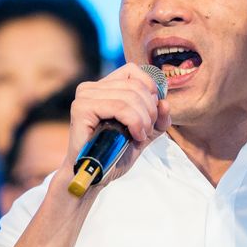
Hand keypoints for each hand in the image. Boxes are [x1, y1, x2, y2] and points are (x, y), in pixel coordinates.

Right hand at [58, 64, 170, 193]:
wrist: (95, 176)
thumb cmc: (114, 154)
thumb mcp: (143, 133)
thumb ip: (157, 118)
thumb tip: (164, 103)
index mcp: (104, 88)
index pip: (133, 70)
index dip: (150, 87)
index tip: (154, 111)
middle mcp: (91, 88)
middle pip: (135, 85)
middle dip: (150, 110)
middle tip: (148, 130)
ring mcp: (84, 96)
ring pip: (129, 96)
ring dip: (143, 119)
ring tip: (141, 136)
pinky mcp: (82, 108)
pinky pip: (119, 107)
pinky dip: (134, 122)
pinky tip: (134, 136)